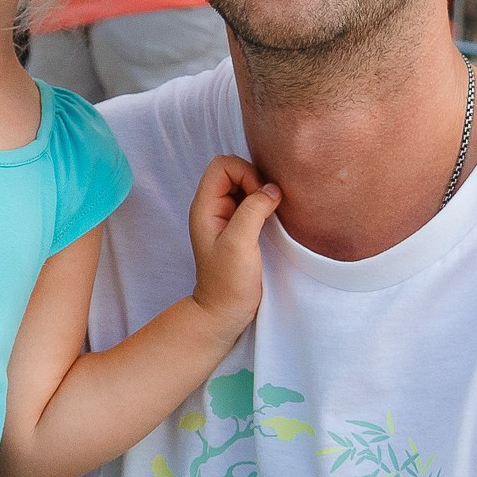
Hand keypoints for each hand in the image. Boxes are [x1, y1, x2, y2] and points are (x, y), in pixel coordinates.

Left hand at [187, 154, 279, 334]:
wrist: (225, 311)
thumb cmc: (228, 281)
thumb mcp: (240, 244)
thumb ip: (253, 211)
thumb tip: (272, 188)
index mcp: (205, 207)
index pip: (222, 165)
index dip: (244, 173)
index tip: (258, 198)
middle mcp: (213, 207)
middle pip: (234, 171)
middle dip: (255, 180)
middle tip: (267, 206)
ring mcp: (226, 217)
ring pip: (245, 185)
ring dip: (261, 192)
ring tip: (271, 213)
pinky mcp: (239, 227)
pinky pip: (251, 202)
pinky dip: (264, 204)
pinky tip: (271, 219)